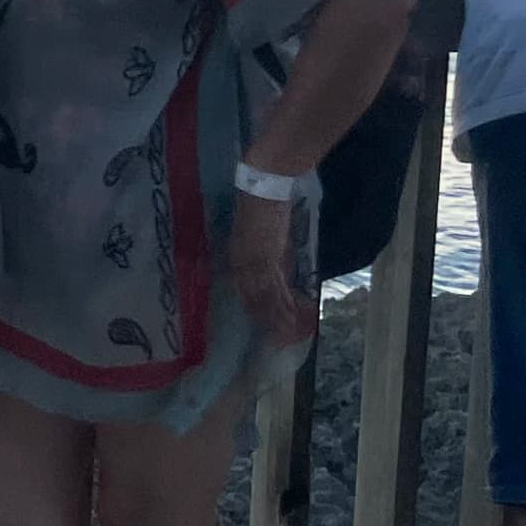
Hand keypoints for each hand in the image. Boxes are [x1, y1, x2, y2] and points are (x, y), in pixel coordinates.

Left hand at [227, 190, 313, 349]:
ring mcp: (253, 262)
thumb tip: (278, 267)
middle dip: (264, 317)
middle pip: (253, 296)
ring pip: (264, 296)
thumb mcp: (258, 232)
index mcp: (237, 254)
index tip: (260, 320)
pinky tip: (288, 316)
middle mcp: (242, 262)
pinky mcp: (267, 258)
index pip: (244, 287)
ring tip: (285, 334)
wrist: (262, 188)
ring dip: (275, 316)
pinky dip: (282, 303)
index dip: (253, 305)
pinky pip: (274, 287)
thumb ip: (267, 250)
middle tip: (275, 336)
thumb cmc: (258, 203)